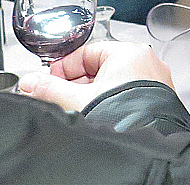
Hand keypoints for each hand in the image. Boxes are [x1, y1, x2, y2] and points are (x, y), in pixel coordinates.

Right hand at [17, 41, 173, 111]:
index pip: (86, 52)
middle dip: (78, 83)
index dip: (64, 67)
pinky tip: (102, 113)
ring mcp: (154, 78)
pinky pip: (128, 91)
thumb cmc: (124, 114)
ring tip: (81, 108)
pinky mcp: (157, 94)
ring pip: (114, 80)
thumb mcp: (77, 100)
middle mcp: (145, 61)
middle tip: (62, 97)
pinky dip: (112, 99)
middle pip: (99, 67)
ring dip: (93, 93)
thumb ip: (50, 89)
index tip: (50, 79)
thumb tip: (31, 82)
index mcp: (128, 52)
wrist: (147, 138)